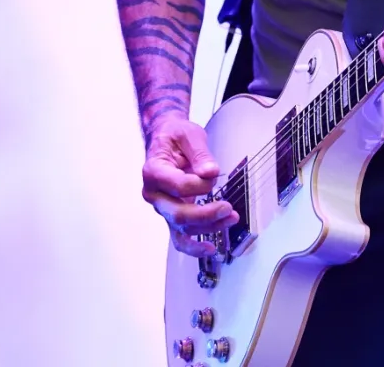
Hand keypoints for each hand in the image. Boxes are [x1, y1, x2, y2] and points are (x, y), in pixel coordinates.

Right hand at [142, 116, 235, 256]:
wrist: (165, 139)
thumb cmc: (175, 136)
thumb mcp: (189, 134)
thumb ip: (200, 153)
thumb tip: (210, 172)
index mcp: (153, 171)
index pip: (178, 186)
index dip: (199, 184)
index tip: (213, 173)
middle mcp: (154, 193)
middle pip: (178, 214)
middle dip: (206, 214)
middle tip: (227, 207)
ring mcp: (162, 207)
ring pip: (182, 228)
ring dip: (208, 228)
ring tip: (231, 218)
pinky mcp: (172, 216)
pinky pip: (180, 237)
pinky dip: (194, 247)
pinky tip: (211, 249)